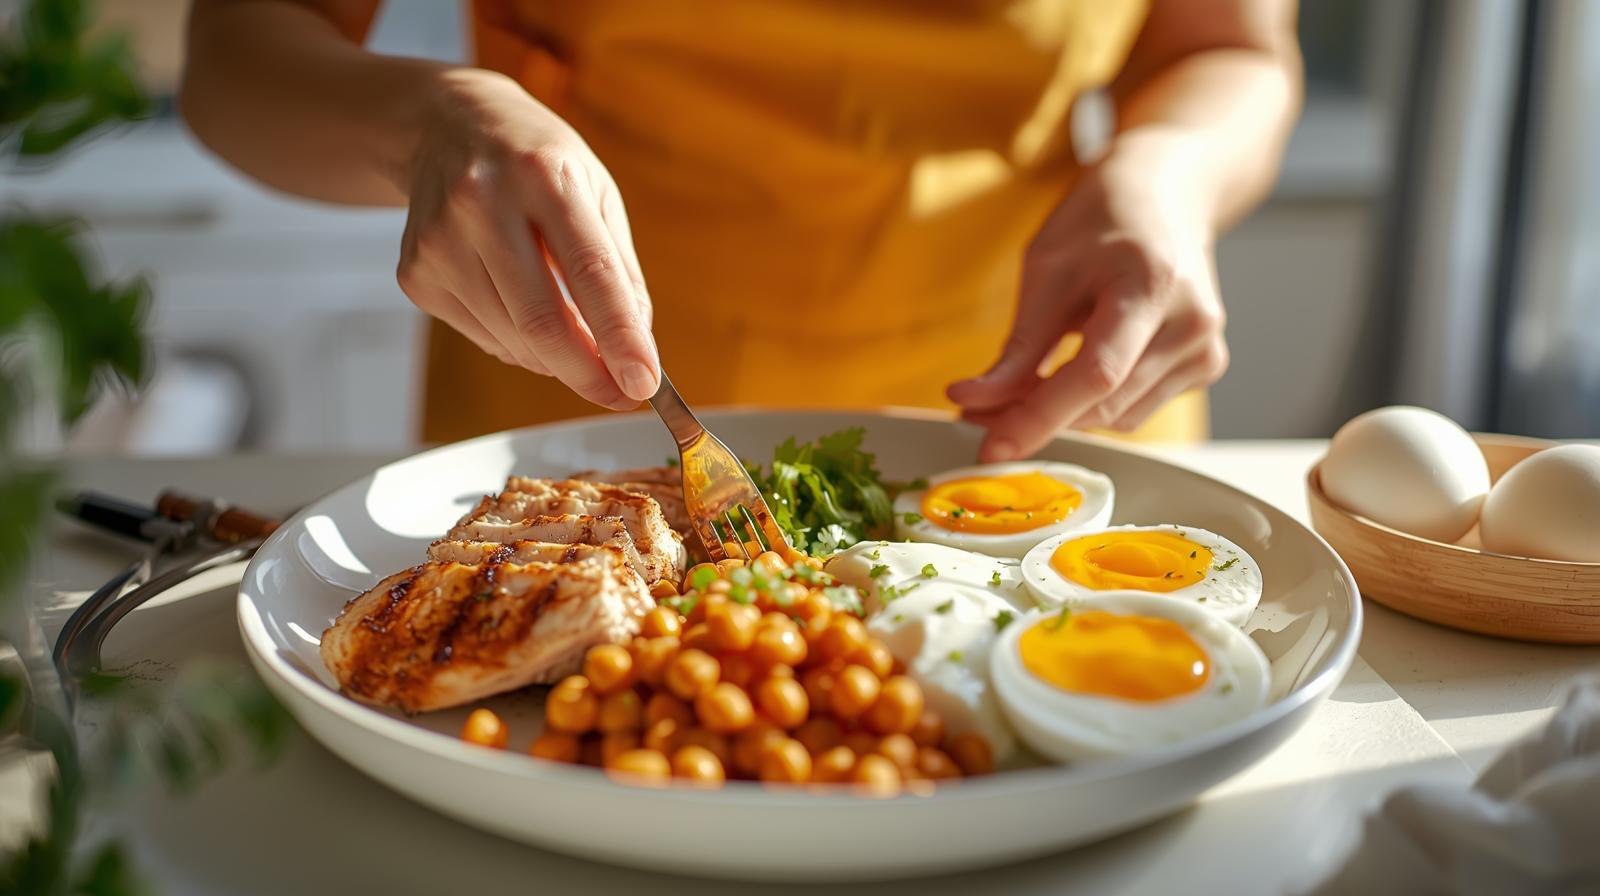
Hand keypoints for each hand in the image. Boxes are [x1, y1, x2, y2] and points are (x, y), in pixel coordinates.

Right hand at [396, 69, 657, 408]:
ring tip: (570, 333)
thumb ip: (620, 272)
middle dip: (587, 373)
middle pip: (542, 320)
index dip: (620, 337)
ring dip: (555, 358)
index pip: (590, 272)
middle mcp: (483, 202)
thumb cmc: (535, 162)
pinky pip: (485, 338)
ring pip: (513, 340)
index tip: (643, 384)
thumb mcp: (594, 191)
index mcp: (544, 175)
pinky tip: (520, 304)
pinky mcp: (416, 273)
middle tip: (619, 394)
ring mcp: (440, 240)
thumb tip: (637, 350)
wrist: (446, 126)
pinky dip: (518, 344)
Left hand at [947, 136, 1229, 460]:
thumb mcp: (1047, 268)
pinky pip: (1135, 409)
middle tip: (977, 411)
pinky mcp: (1206, 366)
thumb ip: (1020, 345)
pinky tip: (1075, 370)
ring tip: (1021, 385)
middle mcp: (1192, 324)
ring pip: (1117, 416)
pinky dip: (1094, 403)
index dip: (1038, 418)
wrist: (1167, 194)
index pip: (1096, 374)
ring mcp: (1206, 349)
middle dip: (1035, 416)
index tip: (990, 447)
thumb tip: (974, 401)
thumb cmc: (1104, 219)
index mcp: (1152, 285)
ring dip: (1063, 413)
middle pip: (1105, 403)